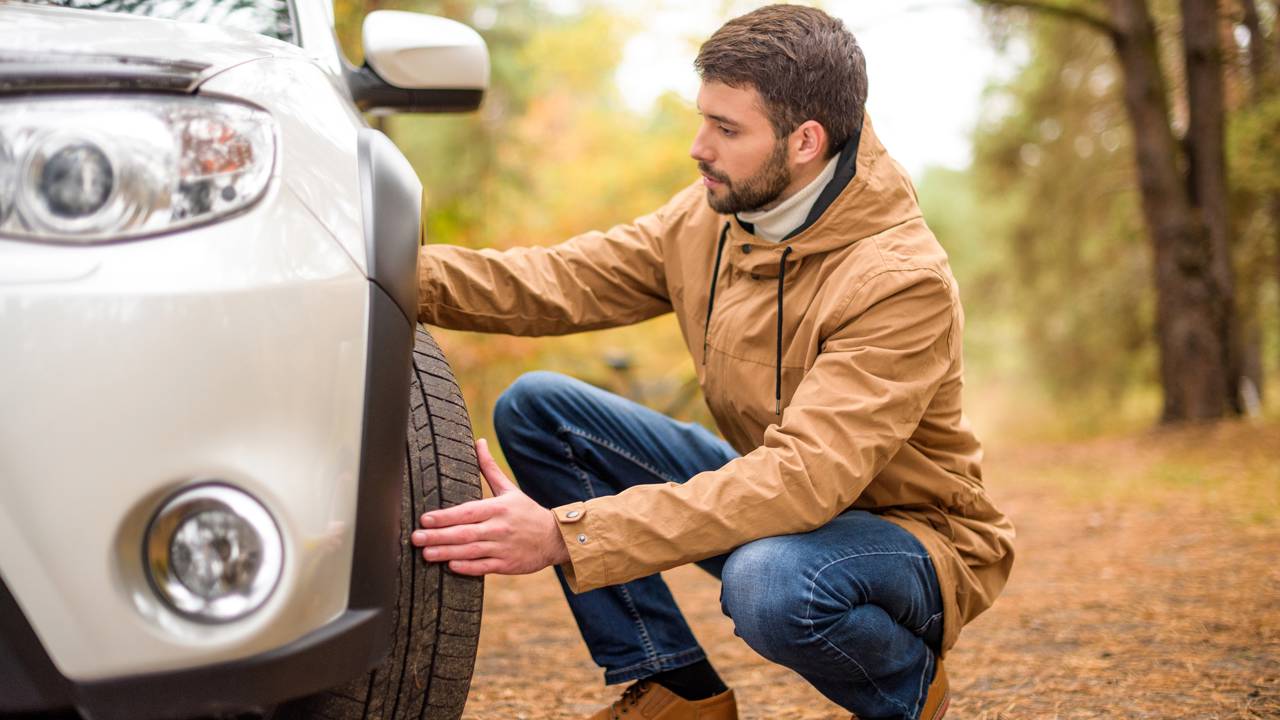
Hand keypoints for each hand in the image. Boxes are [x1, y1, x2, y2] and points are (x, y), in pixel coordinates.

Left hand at [411, 438, 569, 574]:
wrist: (555, 538)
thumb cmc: (527, 512)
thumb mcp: (509, 489)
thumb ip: (489, 468)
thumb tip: (479, 442)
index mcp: (498, 508)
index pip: (467, 511)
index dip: (445, 516)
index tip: (425, 519)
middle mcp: (499, 527)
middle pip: (464, 532)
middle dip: (438, 536)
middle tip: (416, 538)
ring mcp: (503, 547)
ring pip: (471, 551)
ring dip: (447, 553)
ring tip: (426, 554)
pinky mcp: (507, 565)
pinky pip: (484, 567)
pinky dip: (468, 567)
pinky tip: (451, 566)